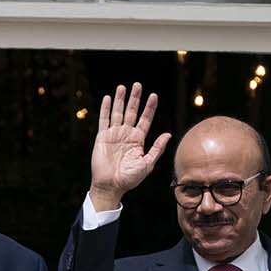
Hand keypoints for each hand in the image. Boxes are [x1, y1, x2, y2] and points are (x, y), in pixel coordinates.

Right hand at [89, 83, 170, 211]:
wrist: (111, 186)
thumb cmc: (130, 178)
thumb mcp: (147, 164)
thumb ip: (157, 148)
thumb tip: (168, 134)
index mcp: (138, 140)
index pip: (145, 119)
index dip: (149, 108)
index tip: (154, 96)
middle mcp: (126, 135)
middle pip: (132, 112)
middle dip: (135, 98)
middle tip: (138, 85)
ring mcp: (114, 134)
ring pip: (118, 113)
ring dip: (120, 100)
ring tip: (123, 87)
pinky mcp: (102, 137)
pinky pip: (104, 120)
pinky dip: (105, 109)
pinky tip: (108, 98)